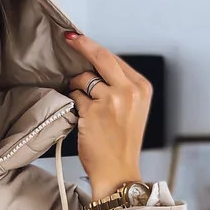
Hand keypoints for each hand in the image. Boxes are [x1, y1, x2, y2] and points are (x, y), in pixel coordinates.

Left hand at [64, 32, 151, 198]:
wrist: (118, 171)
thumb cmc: (121, 144)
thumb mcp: (133, 110)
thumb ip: (120, 87)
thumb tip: (94, 67)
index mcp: (142, 88)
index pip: (115, 59)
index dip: (94, 48)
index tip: (79, 39)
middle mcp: (129, 91)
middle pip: (101, 57)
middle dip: (82, 44)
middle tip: (68, 38)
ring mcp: (111, 100)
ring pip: (84, 79)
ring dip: (77, 87)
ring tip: (83, 105)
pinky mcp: (93, 111)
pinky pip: (75, 96)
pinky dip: (73, 102)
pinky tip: (80, 114)